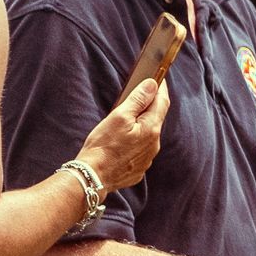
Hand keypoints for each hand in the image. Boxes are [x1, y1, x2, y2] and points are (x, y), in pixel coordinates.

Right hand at [78, 77, 168, 191]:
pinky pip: (141, 149)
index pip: (162, 102)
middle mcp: (154, 144)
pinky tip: (123, 139)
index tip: (159, 78)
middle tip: (141, 93)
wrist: (93, 177)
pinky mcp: (138, 168)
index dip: (161, 88)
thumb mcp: (119, 116)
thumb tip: (152, 85)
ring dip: (142, 124)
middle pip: (156, 118)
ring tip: (129, 117)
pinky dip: (136, 140)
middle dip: (151, 105)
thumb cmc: (103, 146)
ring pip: (149, 134)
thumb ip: (138, 99)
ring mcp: (147, 158)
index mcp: (151, 129)